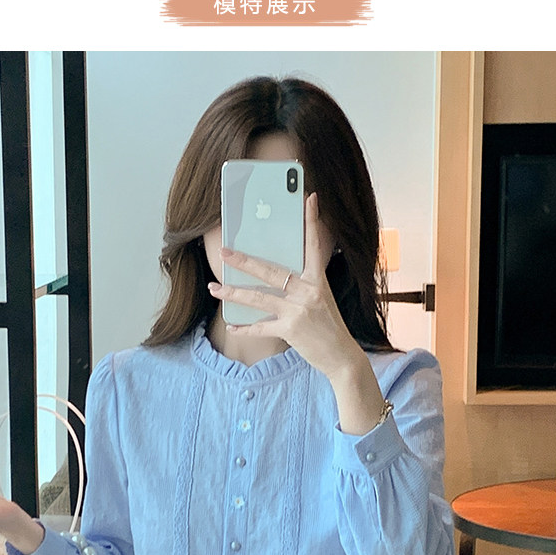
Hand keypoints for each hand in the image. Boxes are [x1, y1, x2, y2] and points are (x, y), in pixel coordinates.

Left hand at [208, 193, 363, 381]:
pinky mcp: (291, 331)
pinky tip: (231, 326)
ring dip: (233, 293)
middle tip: (223, 251)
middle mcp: (309, 292)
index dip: (312, 221)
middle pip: (271, 271)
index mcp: (318, 279)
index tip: (309, 198)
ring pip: (259, 298)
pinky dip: (244, 328)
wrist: (341, 356)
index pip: (314, 245)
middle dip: (244, 260)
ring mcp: (299, 311)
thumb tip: (274, 270)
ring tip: (214, 287)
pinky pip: (261, 327)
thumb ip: (303, 282)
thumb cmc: (328, 324)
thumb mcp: (321, 297)